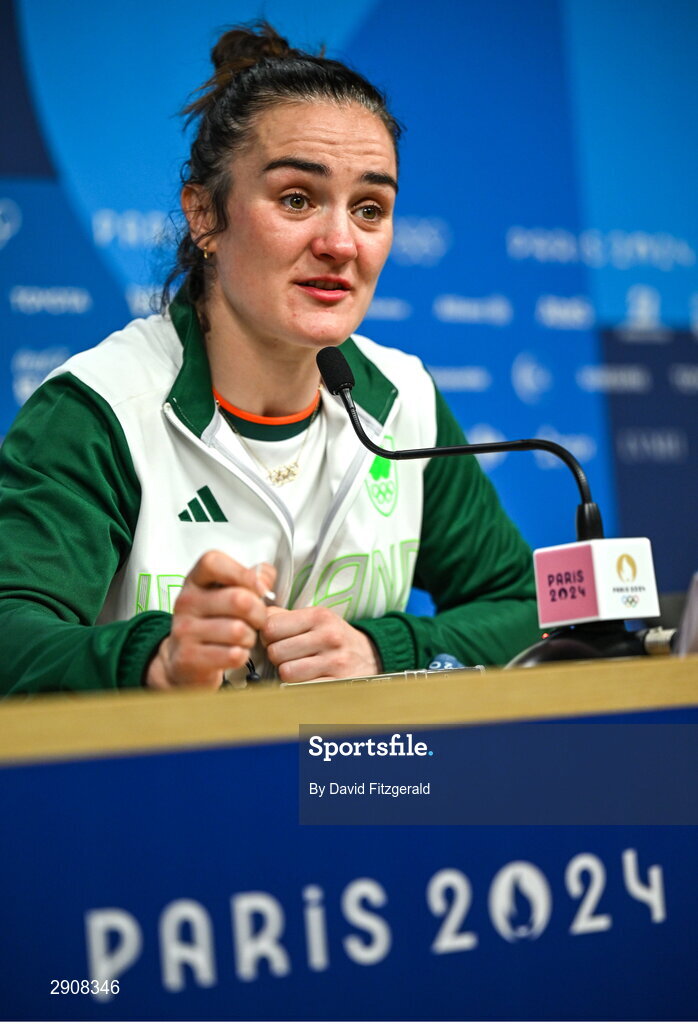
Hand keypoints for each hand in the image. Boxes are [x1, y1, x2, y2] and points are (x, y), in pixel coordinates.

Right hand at [145, 552, 275, 689]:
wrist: (183, 661)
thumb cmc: (212, 623)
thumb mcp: (227, 594)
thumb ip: (252, 579)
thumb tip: (265, 580)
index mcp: (195, 581)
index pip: (213, 562)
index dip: (242, 573)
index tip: (260, 589)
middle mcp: (186, 602)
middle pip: (239, 599)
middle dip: (259, 613)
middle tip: (258, 621)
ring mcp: (184, 630)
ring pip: (238, 630)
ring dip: (250, 638)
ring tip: (245, 639)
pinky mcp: (188, 657)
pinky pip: (233, 655)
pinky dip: (242, 656)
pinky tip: (235, 653)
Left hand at [261, 605, 380, 682]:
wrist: (370, 656)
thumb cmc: (334, 637)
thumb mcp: (316, 619)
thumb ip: (285, 617)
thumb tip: (256, 616)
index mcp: (319, 616)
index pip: (271, 626)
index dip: (267, 636)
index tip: (276, 639)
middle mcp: (328, 637)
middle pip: (275, 652)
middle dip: (277, 656)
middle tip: (289, 655)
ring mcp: (334, 662)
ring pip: (286, 672)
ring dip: (287, 673)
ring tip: (299, 667)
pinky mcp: (337, 684)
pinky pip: (301, 689)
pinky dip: (299, 686)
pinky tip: (308, 679)